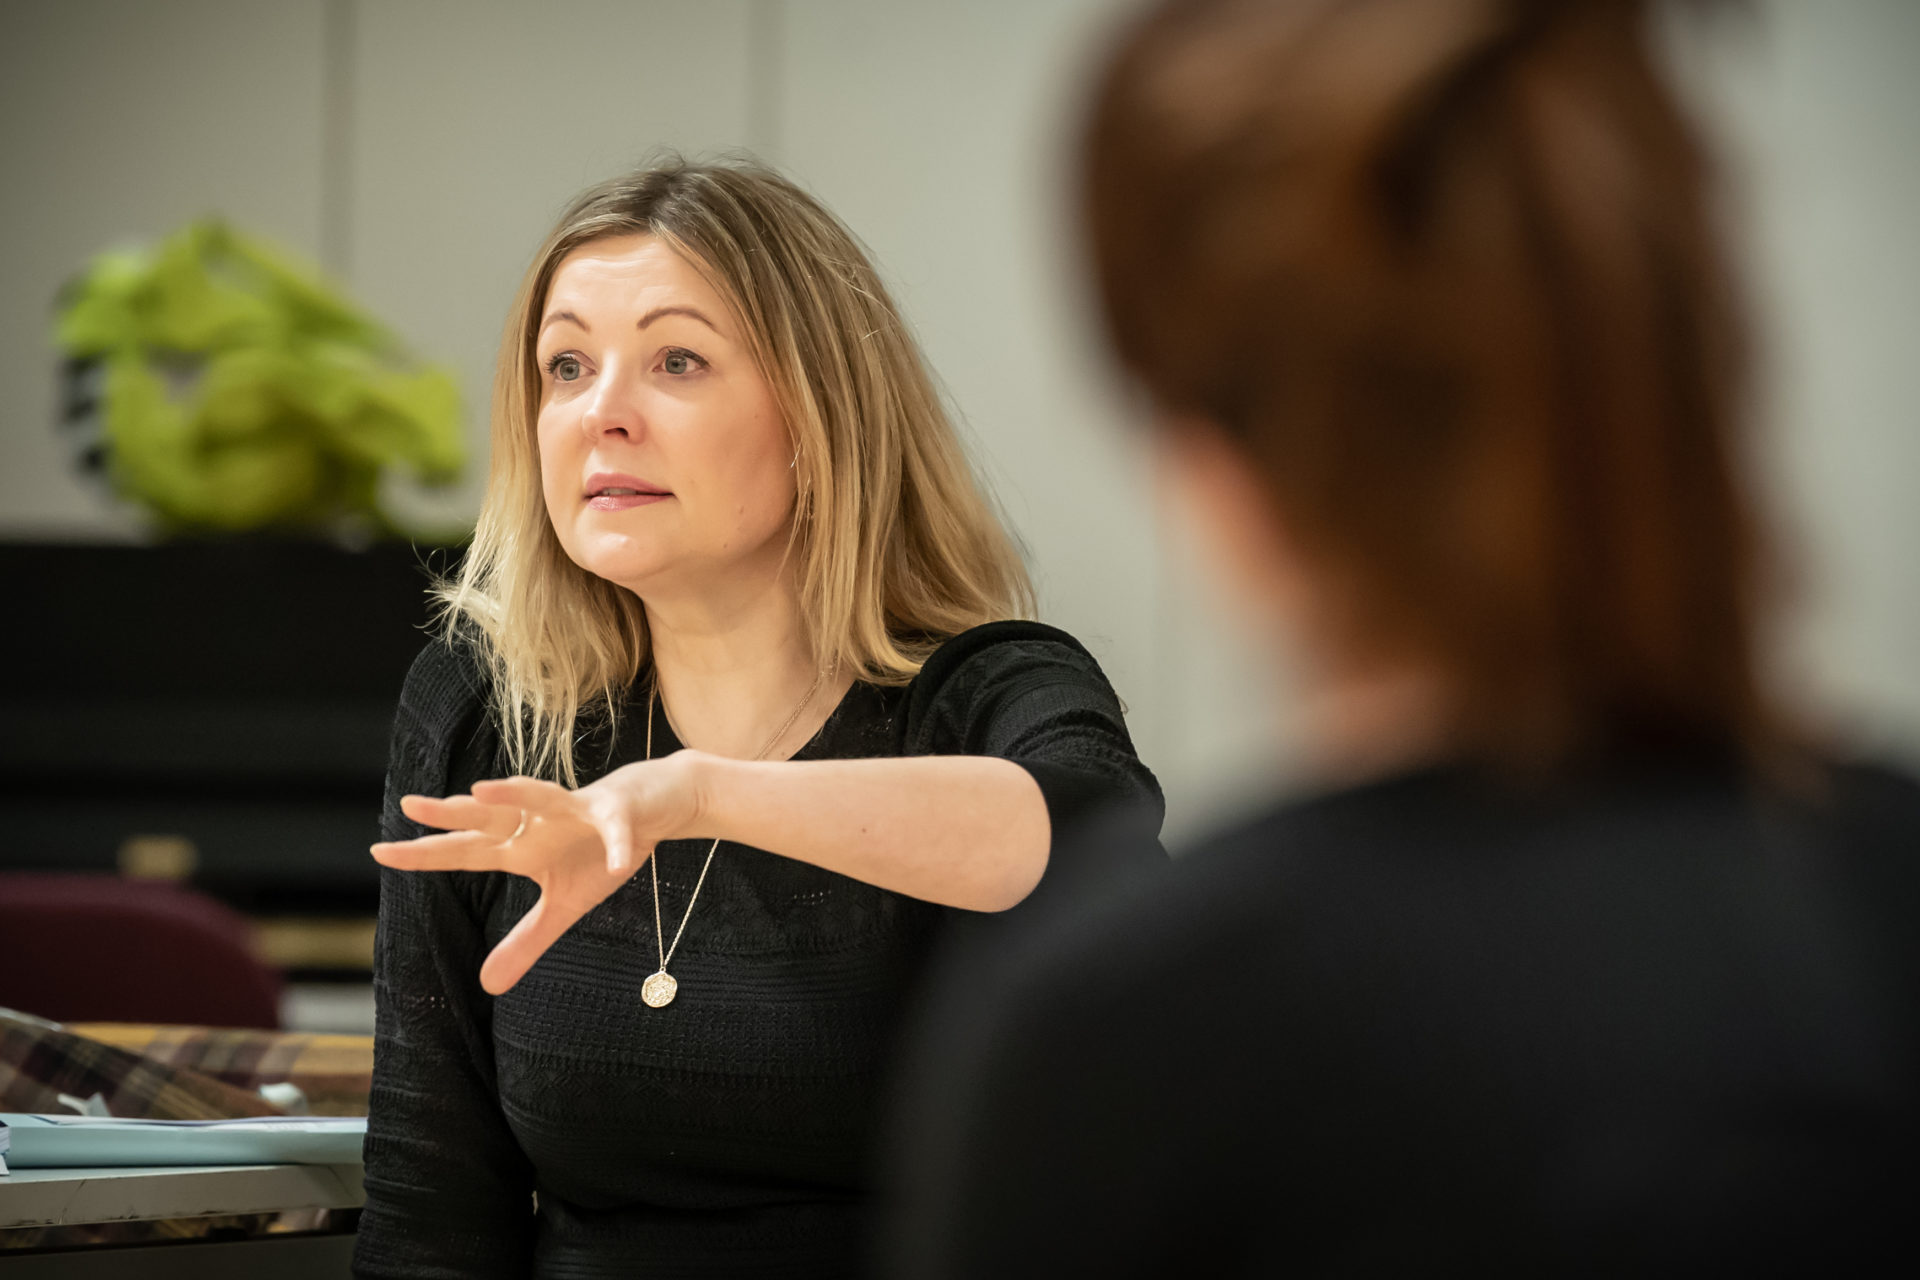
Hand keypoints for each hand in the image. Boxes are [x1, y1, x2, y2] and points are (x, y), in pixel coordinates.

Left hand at [370, 753, 706, 993]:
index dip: (426, 854)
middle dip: (452, 812)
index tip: (379, 853)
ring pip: (542, 798)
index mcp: (522, 848)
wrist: (652, 807)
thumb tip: (485, 986)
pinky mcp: (618, 811)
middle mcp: (539, 823)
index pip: (465, 851)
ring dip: (515, 796)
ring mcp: (578, 811)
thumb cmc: (600, 850)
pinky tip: (615, 861)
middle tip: (409, 806)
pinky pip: (616, 829)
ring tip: (481, 793)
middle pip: (489, 817)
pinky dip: (617, 845)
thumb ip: (526, 941)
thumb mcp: (565, 904)